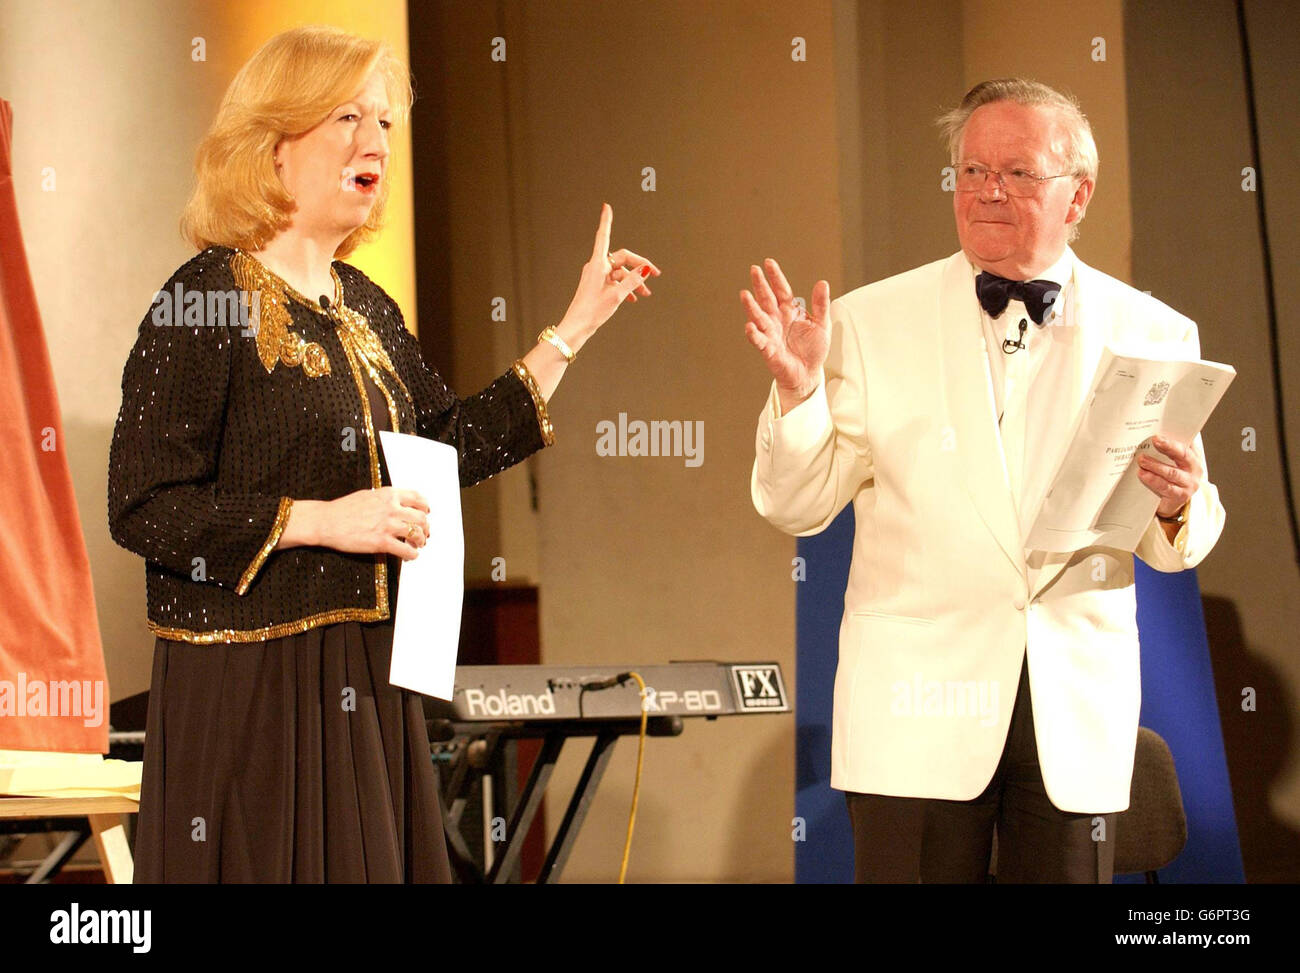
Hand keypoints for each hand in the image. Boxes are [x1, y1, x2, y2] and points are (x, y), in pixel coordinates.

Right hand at [280, 488, 430, 560]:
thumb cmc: (343, 509)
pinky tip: (410, 555)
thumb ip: (385, 499)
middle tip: (424, 534)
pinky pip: (406, 550)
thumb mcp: (368, 495)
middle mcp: (391, 508)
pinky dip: (412, 554)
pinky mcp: (381, 542)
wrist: (326, 521)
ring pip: (417, 534)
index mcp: (388, 495)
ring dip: (420, 541)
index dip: (425, 507)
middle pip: (421, 518)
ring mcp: (387, 525)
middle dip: (425, 528)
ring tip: (417, 545)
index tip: (426, 513)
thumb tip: (397, 504)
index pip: (418, 498)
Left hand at [558, 203, 660, 339]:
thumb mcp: (616, 295)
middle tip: (654, 275)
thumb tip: (644, 269)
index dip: (606, 221)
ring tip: (645, 294)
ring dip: (633, 281)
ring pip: (620, 273)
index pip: (604, 236)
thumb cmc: (592, 311)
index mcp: (598, 264)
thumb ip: (632, 281)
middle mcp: (596, 267)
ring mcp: (596, 276)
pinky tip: (633, 298)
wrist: (577, 327)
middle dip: (638, 267)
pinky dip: (625, 286)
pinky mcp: (596, 285)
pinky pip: (614, 281)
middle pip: (621, 259)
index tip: (606, 207)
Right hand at [741, 258, 830, 408]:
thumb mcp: (822, 324)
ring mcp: (771, 333)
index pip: (781, 290)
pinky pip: (759, 340)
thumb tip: (822, 282)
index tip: (768, 263)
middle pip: (767, 299)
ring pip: (758, 317)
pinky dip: (754, 334)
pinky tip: (749, 326)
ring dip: (751, 307)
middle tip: (754, 270)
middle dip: (760, 285)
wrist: (808, 373)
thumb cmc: (813, 348)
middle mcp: (777, 319)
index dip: (775, 277)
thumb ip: (821, 304)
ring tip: (745, 295)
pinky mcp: (768, 349)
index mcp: (790, 310)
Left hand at [1137, 435, 1201, 517]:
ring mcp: (1189, 483)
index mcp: (1193, 457)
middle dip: (1168, 447)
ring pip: (1172, 472)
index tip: (1158, 435)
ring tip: (1142, 460)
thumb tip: (1152, 436)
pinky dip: (1153, 480)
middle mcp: (1194, 469)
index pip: (1186, 445)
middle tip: (1154, 441)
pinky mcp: (1181, 496)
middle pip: (1183, 455)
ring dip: (1156, 465)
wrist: (1171, 502)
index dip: (1173, 439)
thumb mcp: (1170, 462)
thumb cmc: (1169, 477)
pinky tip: (1143, 474)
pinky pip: (1166, 487)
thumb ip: (1165, 450)